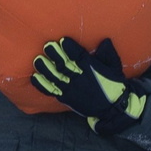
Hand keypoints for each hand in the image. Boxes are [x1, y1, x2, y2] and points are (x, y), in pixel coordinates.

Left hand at [29, 36, 147, 135]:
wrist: (113, 109)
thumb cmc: (114, 85)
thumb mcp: (115, 68)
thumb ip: (109, 54)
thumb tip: (105, 40)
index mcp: (91, 70)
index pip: (79, 57)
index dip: (70, 48)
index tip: (63, 40)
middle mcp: (80, 79)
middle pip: (65, 66)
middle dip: (55, 55)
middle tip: (47, 45)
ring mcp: (71, 89)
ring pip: (56, 78)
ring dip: (46, 68)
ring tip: (38, 60)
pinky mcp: (66, 98)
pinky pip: (52, 91)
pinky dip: (43, 84)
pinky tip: (35, 77)